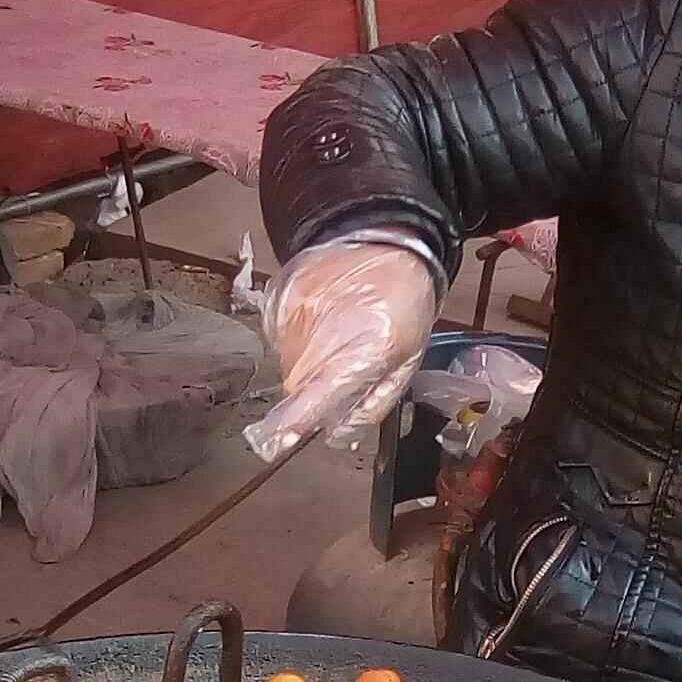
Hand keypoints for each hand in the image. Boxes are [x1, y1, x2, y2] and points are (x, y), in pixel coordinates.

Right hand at [244, 238, 442, 461]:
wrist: (387, 242)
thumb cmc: (403, 305)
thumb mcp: (406, 361)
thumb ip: (373, 402)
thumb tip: (335, 434)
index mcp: (362, 351)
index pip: (316, 396)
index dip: (292, 423)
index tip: (274, 440)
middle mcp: (321, 330)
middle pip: (296, 386)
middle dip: (313, 389)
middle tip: (339, 367)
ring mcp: (295, 308)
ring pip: (285, 360)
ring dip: (304, 360)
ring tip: (333, 332)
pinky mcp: (280, 293)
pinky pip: (276, 333)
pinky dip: (294, 336)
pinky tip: (319, 318)